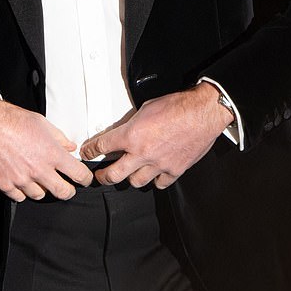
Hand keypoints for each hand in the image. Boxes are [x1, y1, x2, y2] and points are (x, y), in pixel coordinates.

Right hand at [0, 96, 92, 201]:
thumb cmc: (13, 120)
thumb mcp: (42, 123)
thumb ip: (59, 138)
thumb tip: (70, 147)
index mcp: (52, 153)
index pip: (78, 174)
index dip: (85, 178)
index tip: (84, 179)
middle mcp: (38, 170)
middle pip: (63, 192)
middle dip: (69, 191)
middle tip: (67, 187)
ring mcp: (21, 179)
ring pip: (40, 195)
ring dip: (43, 188)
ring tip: (39, 178)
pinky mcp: (5, 184)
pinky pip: (19, 197)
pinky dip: (23, 191)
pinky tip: (22, 180)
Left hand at [80, 82, 232, 189]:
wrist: (202, 113)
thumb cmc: (178, 106)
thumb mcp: (146, 108)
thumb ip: (133, 123)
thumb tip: (127, 130)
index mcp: (132, 135)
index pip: (102, 146)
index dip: (91, 151)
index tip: (87, 153)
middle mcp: (142, 152)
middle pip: (113, 174)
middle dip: (103, 176)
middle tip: (100, 175)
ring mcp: (158, 164)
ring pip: (135, 182)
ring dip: (130, 178)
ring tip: (128, 174)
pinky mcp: (174, 170)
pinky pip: (159, 183)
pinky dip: (155, 180)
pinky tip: (153, 175)